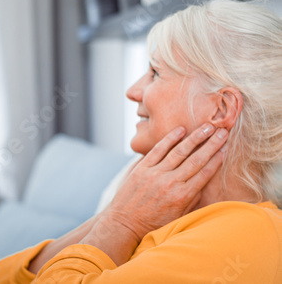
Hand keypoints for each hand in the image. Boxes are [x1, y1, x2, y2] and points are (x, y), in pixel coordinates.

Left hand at [102, 123, 227, 241]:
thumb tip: (206, 183)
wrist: (124, 224)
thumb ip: (192, 199)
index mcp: (182, 196)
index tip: (227, 148)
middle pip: (196, 160)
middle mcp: (170, 183)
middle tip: (223, 131)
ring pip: (179, 152)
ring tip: (207, 126)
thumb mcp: (178, 216)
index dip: (217, 159)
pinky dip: (169, 139)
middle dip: (211, 144)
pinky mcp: (141, 169)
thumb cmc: (153, 223)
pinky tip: (180, 130)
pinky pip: (157, 150)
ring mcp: (155, 174)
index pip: (205, 173)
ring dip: (195, 137)